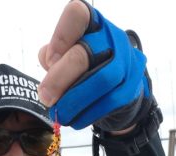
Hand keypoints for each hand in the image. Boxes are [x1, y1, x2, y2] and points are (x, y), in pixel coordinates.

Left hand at [37, 1, 149, 131]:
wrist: (119, 94)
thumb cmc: (87, 71)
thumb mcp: (67, 58)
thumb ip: (53, 56)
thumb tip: (47, 60)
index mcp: (93, 24)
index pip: (77, 15)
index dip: (60, 38)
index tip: (50, 61)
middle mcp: (112, 38)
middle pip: (83, 55)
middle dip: (59, 80)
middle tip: (45, 97)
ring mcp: (125, 63)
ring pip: (100, 81)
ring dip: (74, 101)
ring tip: (59, 114)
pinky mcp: (130, 88)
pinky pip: (108, 103)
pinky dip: (87, 114)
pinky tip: (74, 120)